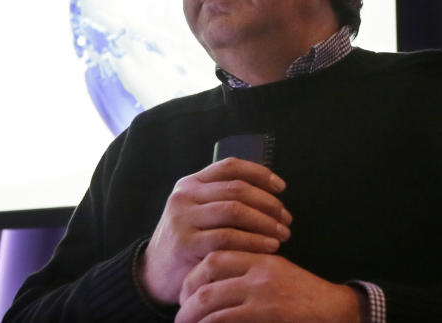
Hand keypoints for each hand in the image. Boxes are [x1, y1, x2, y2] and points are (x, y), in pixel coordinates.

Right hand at [139, 157, 292, 304]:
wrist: (155, 274)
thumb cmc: (188, 242)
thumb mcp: (199, 213)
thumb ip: (223, 200)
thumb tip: (270, 195)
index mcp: (190, 183)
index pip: (230, 167)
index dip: (259, 173)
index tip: (281, 187)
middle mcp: (184, 195)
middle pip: (237, 188)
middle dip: (268, 203)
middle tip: (286, 219)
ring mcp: (183, 217)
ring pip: (234, 210)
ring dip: (265, 222)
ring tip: (282, 234)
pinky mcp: (185, 242)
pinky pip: (227, 237)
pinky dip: (253, 241)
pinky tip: (269, 247)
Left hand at [176, 252, 361, 322]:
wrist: (338, 311)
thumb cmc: (305, 297)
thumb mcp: (277, 276)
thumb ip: (249, 275)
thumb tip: (215, 287)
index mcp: (260, 258)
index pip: (216, 257)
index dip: (194, 274)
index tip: (185, 291)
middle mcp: (259, 271)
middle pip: (207, 276)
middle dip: (187, 295)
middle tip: (180, 311)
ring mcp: (263, 293)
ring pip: (211, 301)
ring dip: (191, 315)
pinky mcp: (269, 313)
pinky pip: (226, 319)